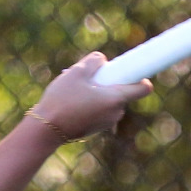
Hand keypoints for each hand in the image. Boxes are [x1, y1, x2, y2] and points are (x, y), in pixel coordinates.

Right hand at [30, 53, 151, 139]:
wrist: (46, 129)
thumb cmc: (62, 99)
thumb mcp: (77, 71)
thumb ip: (95, 60)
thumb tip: (103, 61)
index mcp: (116, 98)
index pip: (144, 88)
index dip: (141, 75)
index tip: (132, 69)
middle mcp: (116, 113)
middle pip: (122, 91)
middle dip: (110, 82)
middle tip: (90, 77)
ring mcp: (107, 122)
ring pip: (110, 101)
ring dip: (99, 92)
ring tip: (76, 89)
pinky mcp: (97, 128)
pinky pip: (101, 110)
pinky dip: (93, 103)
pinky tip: (73, 101)